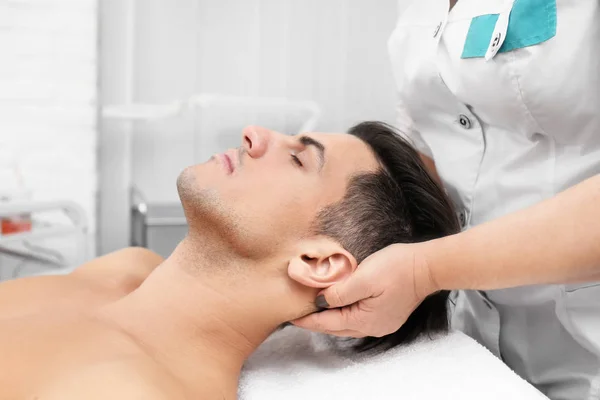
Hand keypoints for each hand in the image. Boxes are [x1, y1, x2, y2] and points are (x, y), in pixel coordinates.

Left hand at [292, 243, 436, 337]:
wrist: (426, 266)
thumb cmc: (397, 268)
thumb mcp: (364, 277)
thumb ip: (340, 292)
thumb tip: (320, 301)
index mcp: (365, 320)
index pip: (328, 322)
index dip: (308, 319)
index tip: (291, 316)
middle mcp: (372, 327)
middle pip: (336, 327)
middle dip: (316, 321)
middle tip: (297, 315)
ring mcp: (381, 323)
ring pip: (346, 324)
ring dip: (329, 317)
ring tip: (313, 310)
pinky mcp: (386, 315)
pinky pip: (357, 318)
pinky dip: (343, 313)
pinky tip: (337, 305)